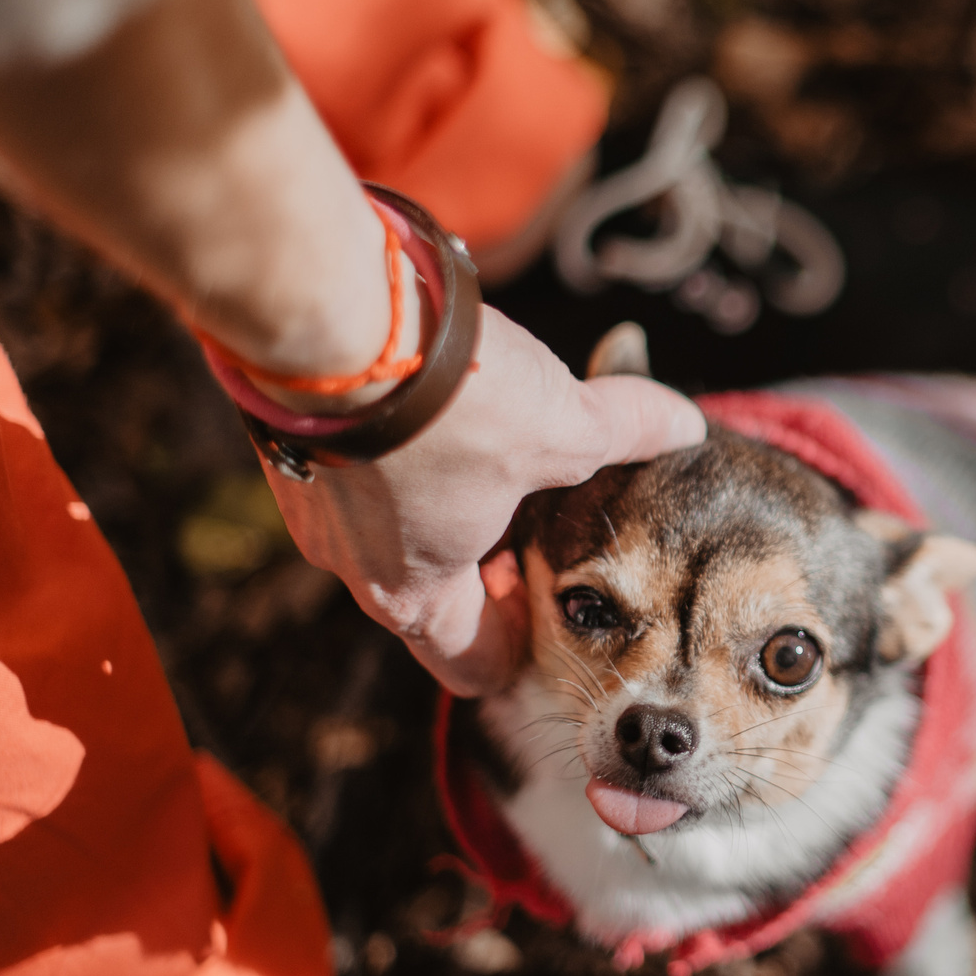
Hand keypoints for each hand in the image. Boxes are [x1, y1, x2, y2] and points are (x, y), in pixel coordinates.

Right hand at [265, 305, 702, 694]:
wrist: (328, 313)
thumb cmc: (447, 398)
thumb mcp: (563, 423)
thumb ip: (626, 431)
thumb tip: (683, 424)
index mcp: (417, 593)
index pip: (471, 663)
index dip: (522, 644)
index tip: (557, 602)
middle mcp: (353, 566)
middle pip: (435, 594)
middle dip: (490, 565)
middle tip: (540, 516)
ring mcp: (313, 507)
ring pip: (392, 530)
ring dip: (444, 504)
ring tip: (494, 449)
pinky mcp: (292, 446)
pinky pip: (356, 474)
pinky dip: (399, 456)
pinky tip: (435, 404)